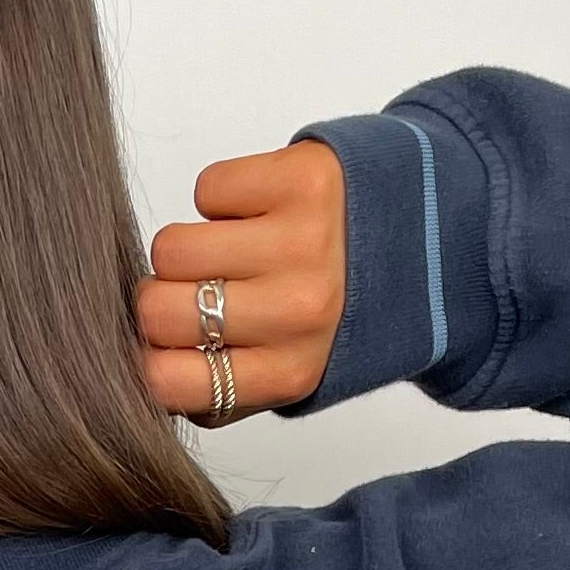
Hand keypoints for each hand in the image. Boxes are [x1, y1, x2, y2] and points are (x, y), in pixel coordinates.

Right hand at [134, 139, 346, 423]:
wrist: (427, 236)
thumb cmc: (344, 310)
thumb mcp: (290, 373)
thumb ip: (219, 389)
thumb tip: (141, 373)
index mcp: (289, 373)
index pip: (164, 380)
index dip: (149, 360)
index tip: (166, 346)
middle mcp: (297, 312)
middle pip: (155, 310)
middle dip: (162, 299)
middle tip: (202, 291)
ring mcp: (301, 242)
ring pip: (171, 247)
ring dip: (190, 248)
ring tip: (237, 251)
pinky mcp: (301, 180)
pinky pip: (208, 190)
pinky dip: (224, 199)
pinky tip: (261, 214)